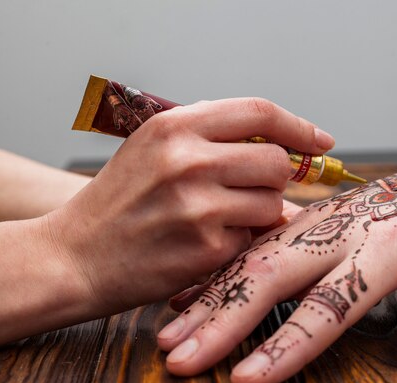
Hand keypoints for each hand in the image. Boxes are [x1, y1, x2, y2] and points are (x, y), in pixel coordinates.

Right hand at [46, 98, 334, 311]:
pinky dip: (241, 242)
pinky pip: (253, 239)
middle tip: (252, 191)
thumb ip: (212, 139)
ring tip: (220, 219)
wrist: (75, 256)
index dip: (299, 126)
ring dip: (259, 213)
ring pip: (272, 203)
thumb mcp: (153, 149)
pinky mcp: (206, 248)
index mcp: (175, 126)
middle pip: (277, 161)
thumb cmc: (118, 201)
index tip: (321, 141)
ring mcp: (199, 206)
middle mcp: (188, 160)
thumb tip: (282, 149)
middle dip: (275, 179)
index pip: (260, 112)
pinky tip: (208, 243)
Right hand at [157, 163, 396, 382]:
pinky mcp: (301, 224)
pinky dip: (217, 274)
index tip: (247, 379)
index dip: (288, 345)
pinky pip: (251, 248)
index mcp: (379, 250)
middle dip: (223, 322)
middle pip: (270, 279)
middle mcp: (335, 235)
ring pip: (251, 260)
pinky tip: (186, 297)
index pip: (328, 306)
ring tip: (170, 335)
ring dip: (208, 299)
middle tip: (181, 359)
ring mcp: (313, 226)